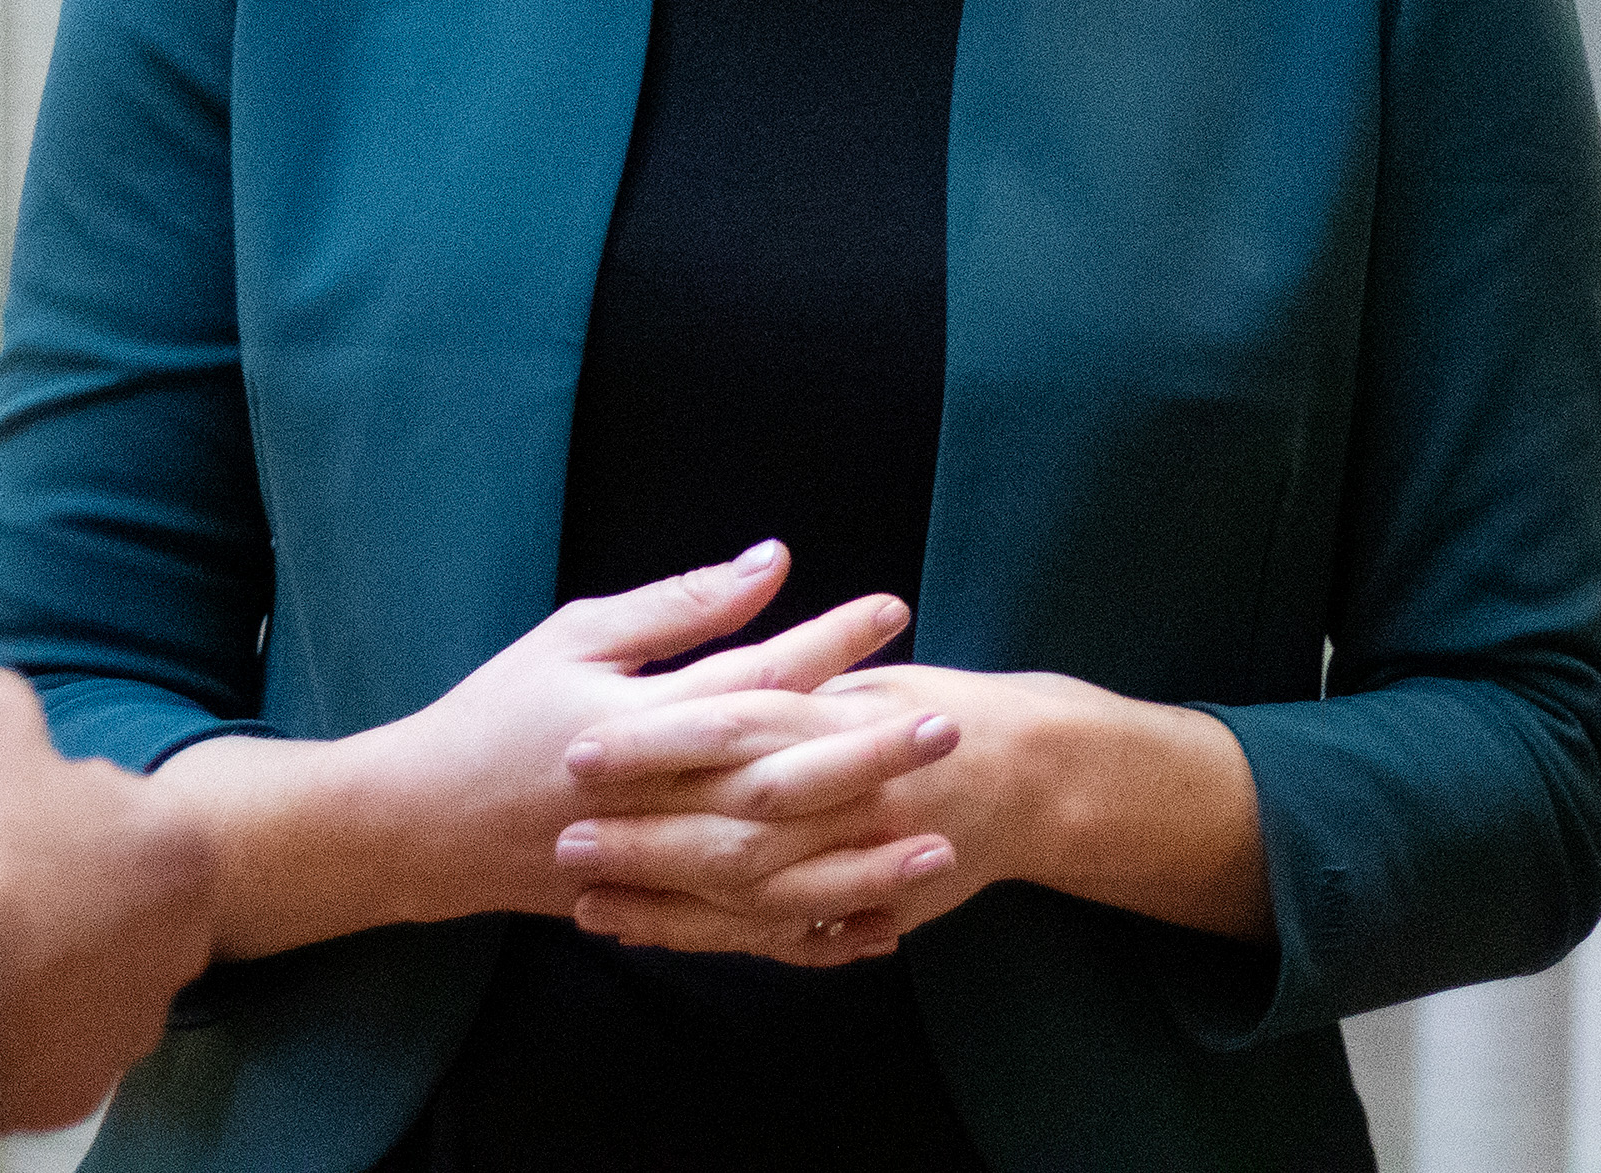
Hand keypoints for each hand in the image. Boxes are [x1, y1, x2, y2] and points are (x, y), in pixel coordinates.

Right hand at [0, 666, 219, 1132]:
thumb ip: (18, 702)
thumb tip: (10, 711)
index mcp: (183, 849)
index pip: (129, 812)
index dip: (63, 807)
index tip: (14, 817)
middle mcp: (184, 946)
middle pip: (121, 899)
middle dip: (67, 888)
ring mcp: (134, 1027)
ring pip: (93, 977)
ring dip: (48, 960)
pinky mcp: (78, 1092)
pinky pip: (51, 1045)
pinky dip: (17, 1025)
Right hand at [148, 541, 944, 960]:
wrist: (421, 825)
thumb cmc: (499, 713)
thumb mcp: (579, 635)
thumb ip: (682, 605)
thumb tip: (774, 560)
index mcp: (640, 720)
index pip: (751, 676)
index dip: (828, 643)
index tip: (896, 610)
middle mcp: (656, 797)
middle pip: (778, 778)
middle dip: (867, 755)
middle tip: (947, 726)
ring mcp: (656, 865)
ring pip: (774, 871)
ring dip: (858, 861)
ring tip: (937, 845)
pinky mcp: (656, 909)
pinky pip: (746, 930)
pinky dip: (811, 930)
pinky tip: (876, 924)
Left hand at [558, 664, 1273, 963]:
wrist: (1035, 777)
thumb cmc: (929, 709)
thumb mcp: (857, 675)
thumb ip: (788, 674)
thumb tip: (701, 663)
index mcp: (831, 716)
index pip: (727, 722)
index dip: (651, 740)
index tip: (578, 748)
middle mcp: (840, 788)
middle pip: (725, 815)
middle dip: (644, 834)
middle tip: (564, 837)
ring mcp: (852, 854)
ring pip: (744, 887)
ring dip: (662, 897)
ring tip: (586, 900)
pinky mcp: (857, 903)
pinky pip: (771, 931)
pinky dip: (707, 936)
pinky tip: (642, 934)